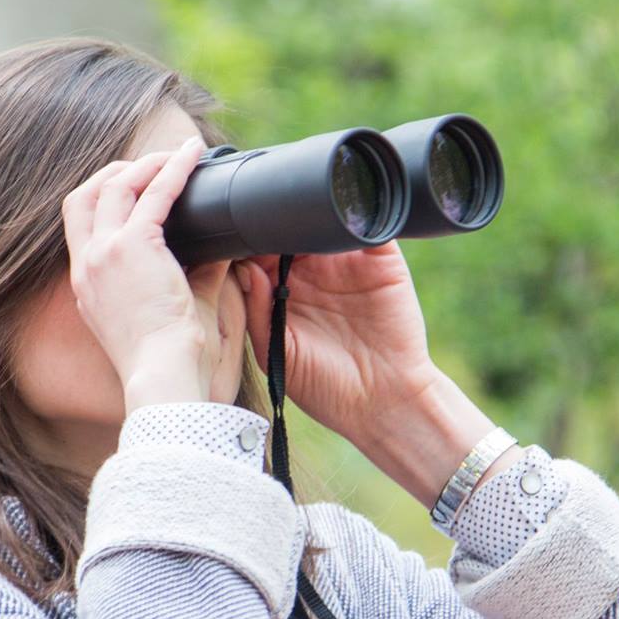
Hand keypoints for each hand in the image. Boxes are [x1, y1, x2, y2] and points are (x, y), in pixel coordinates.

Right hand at [61, 135, 237, 408]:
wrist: (166, 376)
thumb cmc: (172, 360)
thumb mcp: (173, 313)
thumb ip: (195, 277)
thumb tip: (224, 250)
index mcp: (88, 288)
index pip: (80, 229)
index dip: (103, 200)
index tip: (134, 188)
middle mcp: (87, 268)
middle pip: (82, 198)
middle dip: (113, 174)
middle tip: (150, 166)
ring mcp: (104, 255)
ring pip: (112, 186)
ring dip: (144, 165)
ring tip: (175, 156)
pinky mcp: (131, 247)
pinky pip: (153, 193)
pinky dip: (173, 170)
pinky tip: (192, 156)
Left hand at [239, 241, 519, 509]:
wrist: (383, 403)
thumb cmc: (326, 388)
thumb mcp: (276, 354)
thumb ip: (257, 312)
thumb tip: (245, 269)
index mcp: (282, 291)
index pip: (259, 253)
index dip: (246, 243)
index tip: (234, 238)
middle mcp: (313, 272)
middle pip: (288, 229)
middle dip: (274, 223)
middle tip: (264, 224)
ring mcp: (347, 262)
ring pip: (322, 220)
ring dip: (308, 215)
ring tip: (296, 223)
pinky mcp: (381, 258)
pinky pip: (366, 224)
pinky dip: (353, 214)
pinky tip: (334, 223)